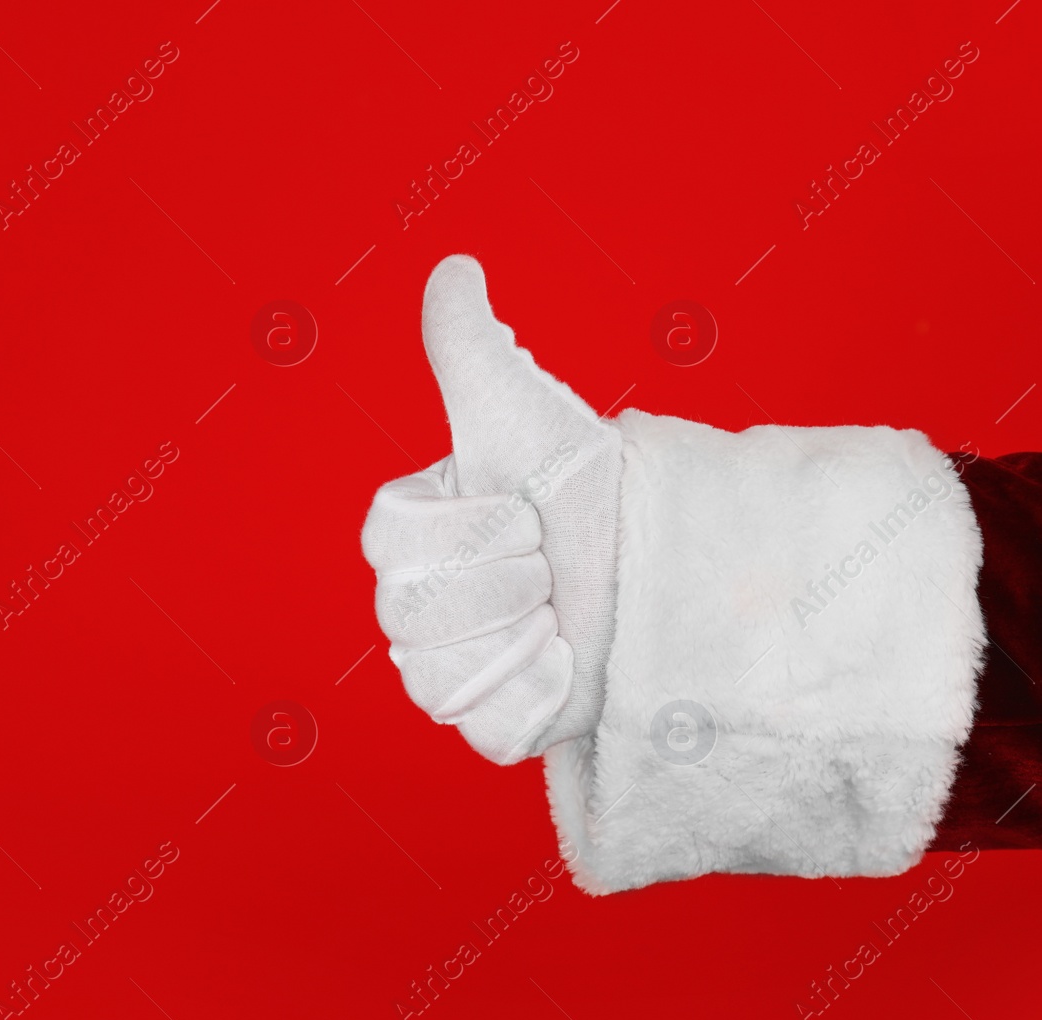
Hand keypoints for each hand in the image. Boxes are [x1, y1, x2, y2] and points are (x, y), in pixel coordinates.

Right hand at [360, 255, 622, 762]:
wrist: (647, 560)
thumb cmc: (580, 487)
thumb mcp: (526, 413)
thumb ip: (472, 346)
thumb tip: (455, 267)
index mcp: (403, 536)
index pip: (395, 546)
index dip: (471, 530)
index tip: (522, 513)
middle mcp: (409, 607)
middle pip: (415, 618)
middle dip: (507, 582)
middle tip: (548, 566)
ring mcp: (445, 670)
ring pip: (442, 681)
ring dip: (524, 638)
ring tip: (560, 614)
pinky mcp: (490, 725)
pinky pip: (489, 730)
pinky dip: (540, 697)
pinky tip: (569, 663)